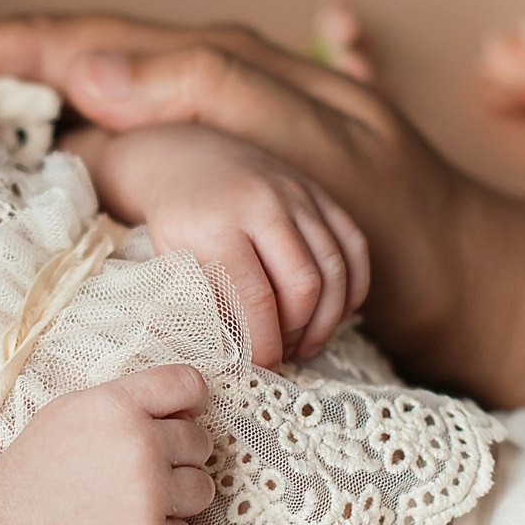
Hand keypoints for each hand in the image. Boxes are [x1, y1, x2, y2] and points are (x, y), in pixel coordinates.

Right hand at [0, 14, 524, 388]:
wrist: (483, 294)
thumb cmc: (414, 226)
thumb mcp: (325, 148)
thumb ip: (213, 95)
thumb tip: (83, 66)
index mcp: (201, 68)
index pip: (42, 44)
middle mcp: (181, 95)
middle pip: (26, 68)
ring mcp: (186, 149)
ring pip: (52, 123)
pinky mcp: (197, 208)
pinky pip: (92, 180)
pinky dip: (31, 171)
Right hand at [0, 364, 215, 524]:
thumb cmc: (38, 466)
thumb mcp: (73, 411)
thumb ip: (128, 401)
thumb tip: (187, 405)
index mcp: (118, 404)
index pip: (189, 384)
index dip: (191, 402)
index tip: (181, 417)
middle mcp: (139, 445)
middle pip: (200, 441)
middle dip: (178, 456)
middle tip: (139, 472)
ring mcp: (147, 496)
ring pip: (202, 489)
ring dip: (177, 498)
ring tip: (133, 502)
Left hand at [69, 124, 367, 365]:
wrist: (182, 156)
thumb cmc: (175, 219)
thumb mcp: (170, 260)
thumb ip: (198, 305)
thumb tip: (221, 361)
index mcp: (219, 225)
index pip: (256, 298)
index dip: (266, 344)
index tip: (263, 368)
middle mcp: (264, 204)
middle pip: (305, 283)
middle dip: (299, 331)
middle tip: (286, 354)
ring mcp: (297, 194)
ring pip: (335, 266)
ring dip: (329, 316)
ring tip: (309, 343)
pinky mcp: (318, 192)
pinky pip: (353, 244)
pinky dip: (353, 285)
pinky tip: (335, 312)